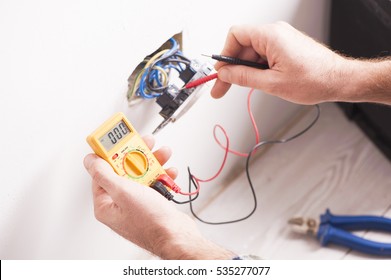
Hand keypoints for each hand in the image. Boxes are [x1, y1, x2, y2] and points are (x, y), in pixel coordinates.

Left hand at [83, 135, 233, 258]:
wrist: (177, 235)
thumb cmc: (151, 222)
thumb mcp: (123, 191)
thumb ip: (104, 174)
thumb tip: (90, 161)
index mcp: (106, 204)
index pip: (102, 172)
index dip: (111, 154)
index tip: (118, 141)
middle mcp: (120, 204)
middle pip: (124, 171)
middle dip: (137, 156)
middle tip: (146, 144)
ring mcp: (136, 204)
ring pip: (141, 175)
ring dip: (153, 163)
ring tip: (163, 154)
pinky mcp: (151, 203)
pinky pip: (153, 183)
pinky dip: (162, 175)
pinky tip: (168, 172)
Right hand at [211, 22, 350, 104]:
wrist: (338, 80)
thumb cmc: (314, 79)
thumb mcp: (272, 83)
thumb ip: (244, 77)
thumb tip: (225, 74)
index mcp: (271, 36)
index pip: (236, 36)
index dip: (224, 54)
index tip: (220, 72)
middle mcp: (275, 33)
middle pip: (242, 46)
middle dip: (231, 68)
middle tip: (222, 87)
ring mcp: (281, 39)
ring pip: (252, 52)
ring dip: (245, 70)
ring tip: (246, 88)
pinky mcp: (286, 47)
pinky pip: (263, 55)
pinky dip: (257, 69)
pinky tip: (259, 82)